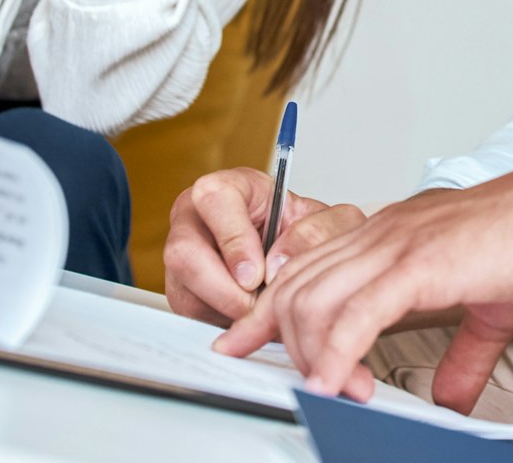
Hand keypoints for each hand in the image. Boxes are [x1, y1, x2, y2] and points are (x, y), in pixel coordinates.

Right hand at [162, 166, 366, 325]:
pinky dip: (224, 324)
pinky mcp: (182, 292)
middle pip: (184, 253)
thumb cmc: (308, 234)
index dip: (234, 240)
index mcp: (228, 188)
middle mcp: (195, 219)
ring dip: (228, 311)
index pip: (214, 199)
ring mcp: (183, 257)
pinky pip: (191, 316)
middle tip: (258, 306)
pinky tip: (251, 318)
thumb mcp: (331, 223)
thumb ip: (317, 231)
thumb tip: (276, 263)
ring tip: (264, 311)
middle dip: (224, 290)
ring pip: (186, 292)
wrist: (302, 260)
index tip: (256, 274)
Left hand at [211, 155, 512, 412]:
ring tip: (331, 394)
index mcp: (393, 234)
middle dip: (278, 341)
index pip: (308, 268)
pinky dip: (338, 355)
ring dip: (312, 357)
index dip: (269, 310)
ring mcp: (398, 243)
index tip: (244, 344)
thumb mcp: (491, 311)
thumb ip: (463, 354)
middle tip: (289, 384)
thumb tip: (450, 396)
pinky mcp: (419, 263)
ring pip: (315, 300)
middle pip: (296, 287)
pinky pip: (357, 314)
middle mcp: (384, 232)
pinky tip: (337, 384)